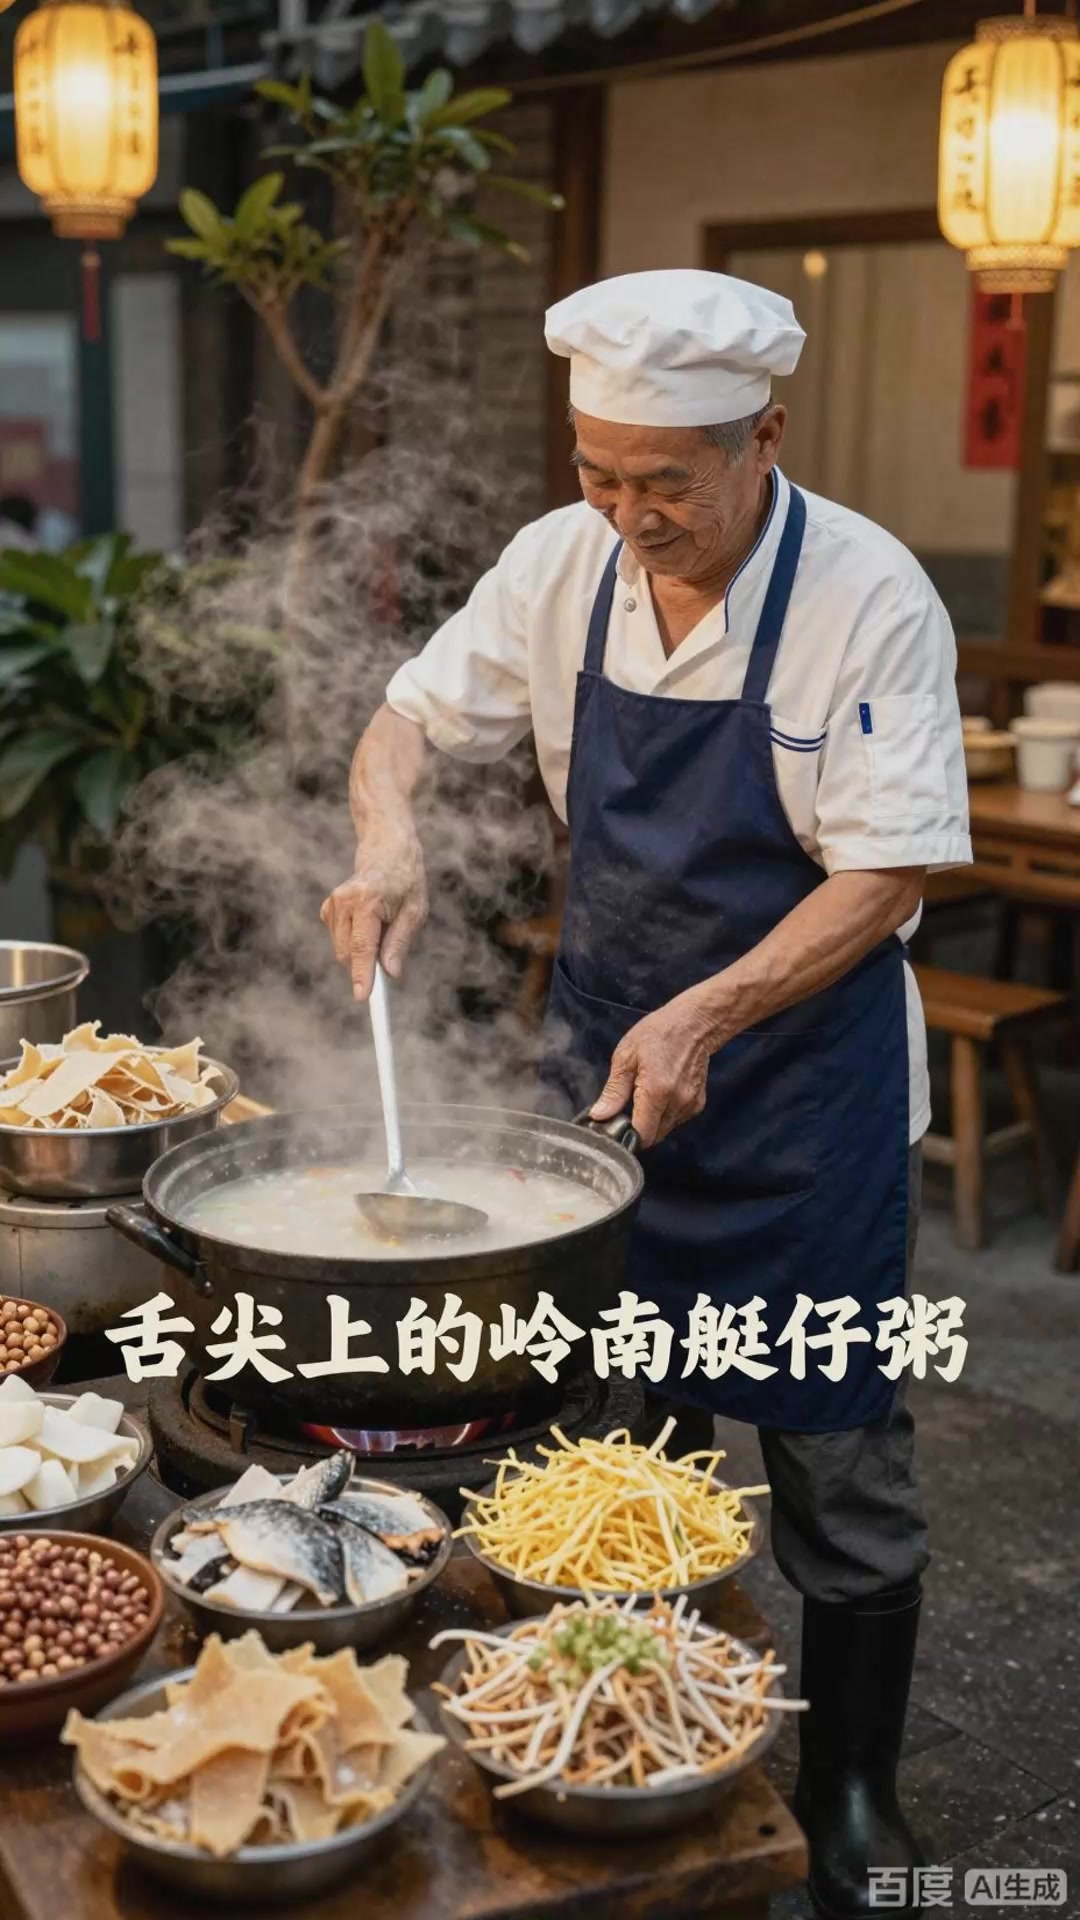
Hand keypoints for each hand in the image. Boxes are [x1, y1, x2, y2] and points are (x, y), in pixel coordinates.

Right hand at [320, 831, 427, 1001]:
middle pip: (349, 953)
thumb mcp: (415, 911)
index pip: (362, 946)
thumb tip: (390, 973)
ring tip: (382, 927)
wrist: (386, 850)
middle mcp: (344, 902)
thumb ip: (400, 943)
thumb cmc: (405, 881)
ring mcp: (332, 905)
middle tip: (388, 956)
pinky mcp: (328, 910)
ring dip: (363, 951)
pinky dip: (354, 942)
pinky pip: (340, 942)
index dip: (363, 974)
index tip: (363, 996)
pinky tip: (369, 923)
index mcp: (368, 900)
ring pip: (343, 950)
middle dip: (367, 964)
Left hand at [590, 990, 714, 1147]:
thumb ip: (613, 1091)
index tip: (616, 1127)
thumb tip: (599, 1115)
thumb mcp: (626, 1057)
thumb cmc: (658, 1034)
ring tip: (646, 1096)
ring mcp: (690, 1105)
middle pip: (654, 1137)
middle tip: (629, 1108)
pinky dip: (666, 1114)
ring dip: (652, 1122)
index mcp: (656, 1093)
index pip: (642, 1136)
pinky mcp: (697, 1103)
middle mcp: (676, 1103)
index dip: (626, 1136)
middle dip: (639, 1129)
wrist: (694, 1024)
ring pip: (665, 1130)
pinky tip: (661, 1094)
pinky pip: (676, 1120)